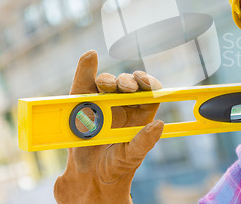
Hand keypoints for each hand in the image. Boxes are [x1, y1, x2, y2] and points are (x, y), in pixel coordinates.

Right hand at [54, 50, 163, 203]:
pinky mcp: (81, 105)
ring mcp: (101, 104)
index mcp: (140, 115)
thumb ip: (144, 142)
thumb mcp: (132, 157)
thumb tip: (159, 124)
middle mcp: (123, 106)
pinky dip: (85, 69)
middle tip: (125, 87)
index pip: (149, 92)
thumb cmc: (116, 169)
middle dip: (128, 81)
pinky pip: (83, 85)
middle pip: (128, 85)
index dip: (149, 83)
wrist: (87, 181)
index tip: (146, 82)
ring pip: (106, 83)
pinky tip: (89, 58)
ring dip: (107, 79)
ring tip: (106, 85)